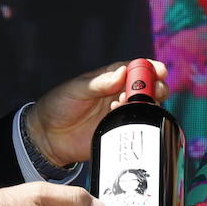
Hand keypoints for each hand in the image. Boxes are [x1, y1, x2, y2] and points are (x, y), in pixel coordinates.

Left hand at [28, 60, 169, 166]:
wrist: (47, 137)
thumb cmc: (58, 105)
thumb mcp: (75, 89)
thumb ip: (98, 83)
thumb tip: (122, 72)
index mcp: (110, 79)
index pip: (134, 69)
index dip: (149, 68)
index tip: (159, 70)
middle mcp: (118, 95)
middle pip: (146, 89)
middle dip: (156, 87)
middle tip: (158, 91)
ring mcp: (120, 115)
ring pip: (144, 108)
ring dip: (147, 106)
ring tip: (131, 106)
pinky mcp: (118, 134)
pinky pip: (136, 130)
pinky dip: (139, 126)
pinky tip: (128, 124)